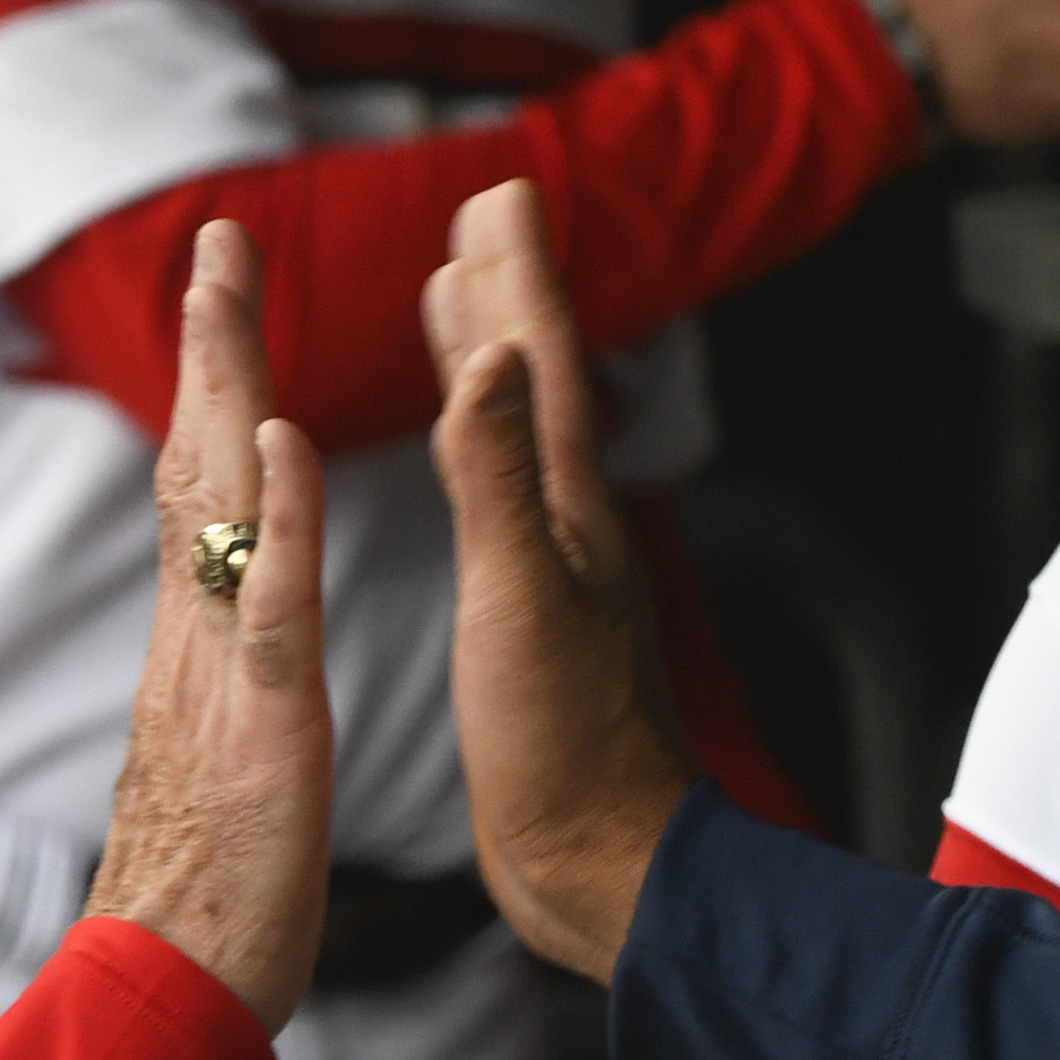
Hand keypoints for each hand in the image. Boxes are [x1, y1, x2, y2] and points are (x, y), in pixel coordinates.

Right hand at [84, 219, 332, 1032]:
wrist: (165, 997)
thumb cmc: (203, 898)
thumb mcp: (211, 761)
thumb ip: (209, 683)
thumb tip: (210, 632)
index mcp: (197, 648)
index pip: (199, 491)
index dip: (209, 390)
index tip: (221, 296)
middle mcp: (195, 640)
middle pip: (195, 467)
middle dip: (209, 348)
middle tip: (218, 242)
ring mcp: (222, 675)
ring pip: (220, 510)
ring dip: (228, 390)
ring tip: (232, 292)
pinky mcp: (263, 726)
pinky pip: (273, 607)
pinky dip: (281, 518)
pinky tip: (284, 440)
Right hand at [422, 181, 695, 980]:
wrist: (602, 865)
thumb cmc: (562, 747)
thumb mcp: (516, 597)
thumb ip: (496, 476)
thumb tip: (499, 357)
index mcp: (564, 510)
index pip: (542, 363)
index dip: (518, 278)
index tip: (498, 194)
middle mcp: (565, 527)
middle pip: (535, 384)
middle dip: (504, 298)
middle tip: (480, 222)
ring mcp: (551, 574)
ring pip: (517, 439)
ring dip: (490, 366)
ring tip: (457, 311)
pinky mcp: (528, 623)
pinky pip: (498, 498)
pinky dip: (475, 452)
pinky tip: (461, 463)